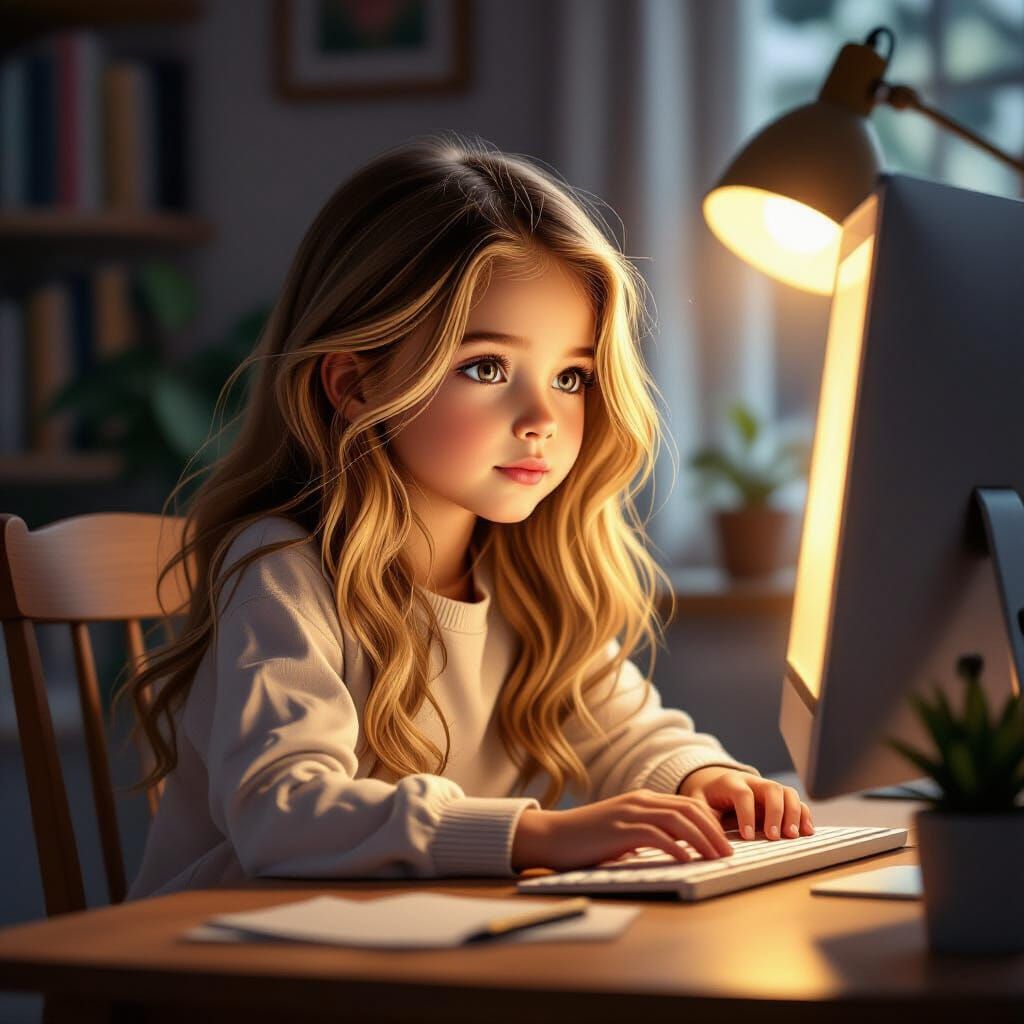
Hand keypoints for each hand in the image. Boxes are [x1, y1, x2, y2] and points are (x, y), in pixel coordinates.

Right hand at [510, 789, 733, 872]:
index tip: (724, 842)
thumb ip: (645, 835)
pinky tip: (687, 860)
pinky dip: (675, 848)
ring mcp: (629, 813)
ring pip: (677, 821)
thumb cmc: (585, 839)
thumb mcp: (621, 833)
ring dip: (702, 840)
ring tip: (716, 857)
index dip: (710, 822)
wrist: (552, 836)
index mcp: (642, 800)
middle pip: (688, 810)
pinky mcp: (620, 829)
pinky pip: (656, 836)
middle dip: (713, 830)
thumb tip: (669, 850)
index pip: (686, 805)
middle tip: (728, 852)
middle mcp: (640, 801)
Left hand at [677, 766, 814, 840]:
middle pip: (771, 789)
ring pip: (787, 793)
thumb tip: (709, 834)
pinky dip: (804, 814)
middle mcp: (754, 782)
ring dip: (793, 813)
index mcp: (732, 782)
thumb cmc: (708, 796)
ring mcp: (769, 788)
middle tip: (774, 836)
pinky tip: (807, 831)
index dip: (747, 814)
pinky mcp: (780, 797)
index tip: (747, 836)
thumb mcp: (699, 802)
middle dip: (775, 813)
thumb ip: (704, 815)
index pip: (743, 794)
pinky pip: (796, 801)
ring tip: (793, 836)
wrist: (717, 782)